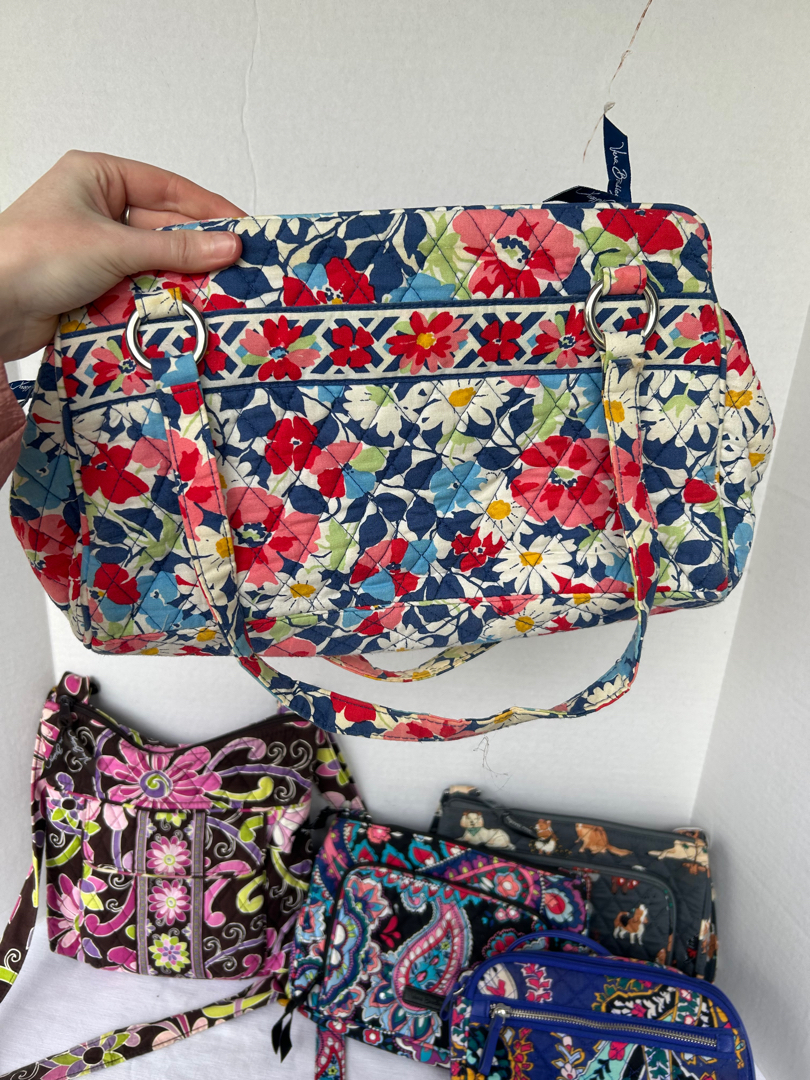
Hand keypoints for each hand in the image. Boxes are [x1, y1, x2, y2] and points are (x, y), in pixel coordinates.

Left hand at [0, 150, 245, 361]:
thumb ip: (176, 250)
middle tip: (243, 270)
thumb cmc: (37, 255)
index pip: (168, 188)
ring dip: (183, 279)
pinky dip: (162, 300)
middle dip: (199, 251)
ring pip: (155, 262)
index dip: (210, 209)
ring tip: (225, 294)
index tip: (245, 229)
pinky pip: (140, 289)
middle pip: (164, 229)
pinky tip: (191, 311)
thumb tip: (231, 246)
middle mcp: (98, 209)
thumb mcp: (114, 246)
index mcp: (98, 177)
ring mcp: (96, 249)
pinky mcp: (95, 286)